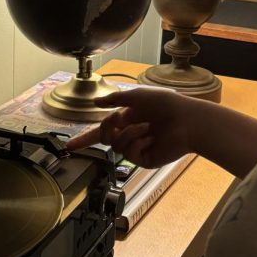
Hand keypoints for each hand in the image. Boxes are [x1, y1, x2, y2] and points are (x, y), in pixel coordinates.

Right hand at [65, 87, 197, 166]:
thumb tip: (96, 102)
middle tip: (118, 119)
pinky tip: (151, 138)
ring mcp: (137, 148)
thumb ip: (115, 99)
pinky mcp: (145, 160)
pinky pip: (130, 153)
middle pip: (104, 138)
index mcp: (126, 120)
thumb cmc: (166, 104)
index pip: (101, 131)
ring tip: (147, 127)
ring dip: (129, 133)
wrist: (188, 120)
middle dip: (107, 127)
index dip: (84, 139)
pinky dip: (138, 142)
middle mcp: (130, 135)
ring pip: (116, 145)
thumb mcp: (137, 96)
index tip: (69, 146)